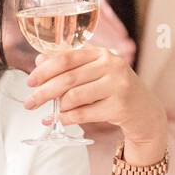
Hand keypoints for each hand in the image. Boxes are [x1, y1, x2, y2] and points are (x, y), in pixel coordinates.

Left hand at [23, 46, 167, 146]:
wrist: (145, 112)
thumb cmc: (114, 91)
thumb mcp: (94, 74)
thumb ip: (69, 67)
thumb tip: (39, 61)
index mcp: (101, 53)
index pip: (65, 58)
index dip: (44, 70)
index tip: (30, 81)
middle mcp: (111, 65)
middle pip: (67, 79)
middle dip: (43, 92)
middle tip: (29, 103)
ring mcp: (118, 85)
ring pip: (74, 97)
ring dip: (56, 108)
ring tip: (49, 113)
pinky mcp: (120, 106)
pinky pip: (84, 113)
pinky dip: (67, 118)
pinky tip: (58, 120)